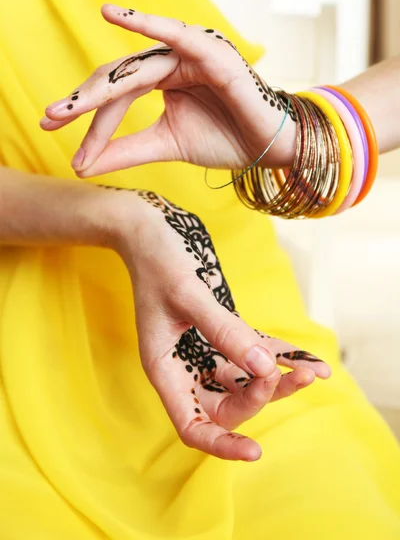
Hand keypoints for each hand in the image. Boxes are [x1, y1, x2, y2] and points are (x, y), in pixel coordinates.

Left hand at [41, 4, 296, 177]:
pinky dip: (150, 24)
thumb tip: (81, 166)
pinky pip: (178, 36)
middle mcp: (172, 63)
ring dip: (102, 86)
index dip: (92, 123)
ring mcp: (191, 54)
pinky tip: (116, 16)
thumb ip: (125, 150)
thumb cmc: (225, 140)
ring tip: (71, 106)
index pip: (118, 97)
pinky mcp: (211, 54)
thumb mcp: (165, 146)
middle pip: (118, 78)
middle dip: (83, 102)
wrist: (270, 148)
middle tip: (51, 119)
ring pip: (137, 67)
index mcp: (162, 80)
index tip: (73, 156)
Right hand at [108, 187, 330, 460]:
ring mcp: (203, 350)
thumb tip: (262, 365)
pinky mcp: (219, 331)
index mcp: (166, 368)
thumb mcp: (187, 293)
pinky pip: (252, 352)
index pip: (191, 424)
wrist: (149, 231)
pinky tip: (306, 359)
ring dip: (277, 381)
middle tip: (284, 376)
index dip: (220, 444)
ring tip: (311, 373)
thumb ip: (223, 330)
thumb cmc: (157, 260)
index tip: (254, 451)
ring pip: (244, 380)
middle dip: (259, 398)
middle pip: (226, 405)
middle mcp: (185, 366)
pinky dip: (278, 356)